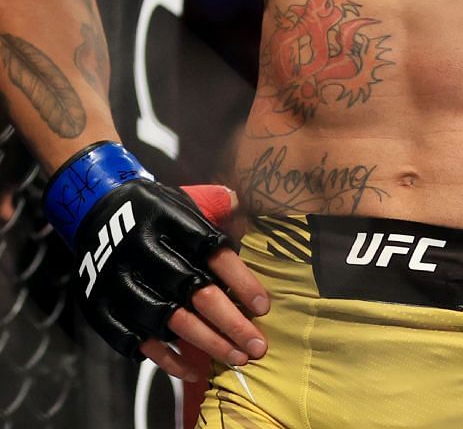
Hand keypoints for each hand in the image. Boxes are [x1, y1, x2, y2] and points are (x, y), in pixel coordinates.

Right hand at [51, 158, 268, 383]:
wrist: (94, 210)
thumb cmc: (158, 211)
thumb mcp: (189, 197)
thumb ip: (223, 210)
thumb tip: (253, 228)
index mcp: (167, 218)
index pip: (213, 253)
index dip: (240, 282)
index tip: (264, 307)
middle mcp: (140, 250)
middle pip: (193, 291)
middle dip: (230, 322)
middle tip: (257, 347)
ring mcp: (116, 281)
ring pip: (167, 320)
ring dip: (206, 343)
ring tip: (236, 357)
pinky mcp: (100, 307)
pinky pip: (133, 341)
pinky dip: (165, 359)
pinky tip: (194, 369)